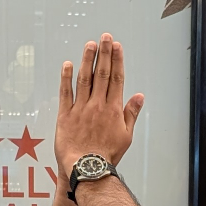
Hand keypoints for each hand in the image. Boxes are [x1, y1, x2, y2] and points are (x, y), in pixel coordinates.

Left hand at [56, 35, 144, 181]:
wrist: (87, 169)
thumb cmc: (107, 155)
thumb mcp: (126, 135)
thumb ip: (131, 113)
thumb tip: (139, 97)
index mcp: (113, 109)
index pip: (117, 79)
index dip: (117, 60)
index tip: (117, 47)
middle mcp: (97, 105)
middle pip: (102, 74)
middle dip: (104, 54)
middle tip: (105, 37)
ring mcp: (81, 109)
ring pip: (85, 79)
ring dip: (88, 60)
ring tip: (90, 45)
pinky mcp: (65, 116)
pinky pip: (65, 93)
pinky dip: (66, 78)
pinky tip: (68, 65)